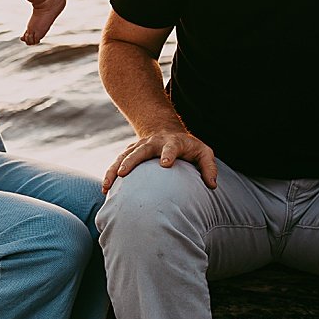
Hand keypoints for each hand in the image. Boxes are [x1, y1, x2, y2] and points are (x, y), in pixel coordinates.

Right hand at [103, 130, 217, 191]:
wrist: (165, 131)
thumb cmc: (188, 147)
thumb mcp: (203, 152)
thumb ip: (209, 167)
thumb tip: (212, 185)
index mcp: (173, 143)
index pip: (171, 147)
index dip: (168, 154)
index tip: (165, 164)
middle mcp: (153, 143)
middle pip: (141, 150)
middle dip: (131, 160)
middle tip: (124, 173)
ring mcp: (139, 146)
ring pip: (124, 155)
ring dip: (115, 169)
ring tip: (108, 185)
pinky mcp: (130, 152)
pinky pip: (118, 162)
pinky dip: (110, 173)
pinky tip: (106, 188)